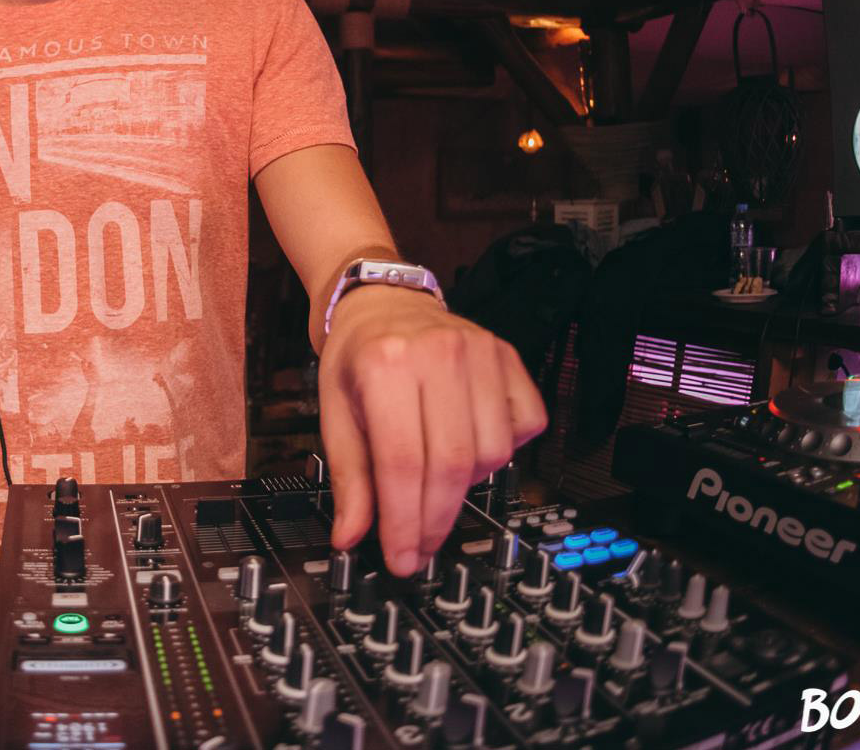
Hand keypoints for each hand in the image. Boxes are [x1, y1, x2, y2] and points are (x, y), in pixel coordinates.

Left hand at [318, 289, 545, 575]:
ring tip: (437, 478)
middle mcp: (437, 355)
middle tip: (421, 546)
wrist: (381, 303)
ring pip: (492, 452)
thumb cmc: (357, 358)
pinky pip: (525, 425)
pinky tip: (470, 443)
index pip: (403, 462)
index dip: (404, 522)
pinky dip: (502, 450)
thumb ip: (349, 479)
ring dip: (467, 485)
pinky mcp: (508, 356)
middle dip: (435, 519)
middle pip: (451, 464)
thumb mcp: (335, 414)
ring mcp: (480, 352)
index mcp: (384, 366)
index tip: (402, 557)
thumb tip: (351, 537)